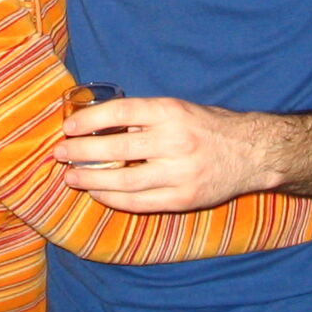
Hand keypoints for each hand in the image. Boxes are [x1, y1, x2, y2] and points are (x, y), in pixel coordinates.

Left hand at [55, 96, 274, 212]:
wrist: (251, 153)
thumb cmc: (207, 126)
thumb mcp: (178, 109)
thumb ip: (144, 118)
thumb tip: (98, 126)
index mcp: (171, 112)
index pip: (122, 112)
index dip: (91, 119)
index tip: (69, 126)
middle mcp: (174, 141)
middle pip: (117, 149)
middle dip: (82, 152)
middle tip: (60, 153)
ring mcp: (179, 173)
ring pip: (123, 181)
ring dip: (91, 180)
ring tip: (71, 176)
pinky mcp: (182, 198)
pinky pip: (139, 202)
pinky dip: (113, 199)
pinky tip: (98, 194)